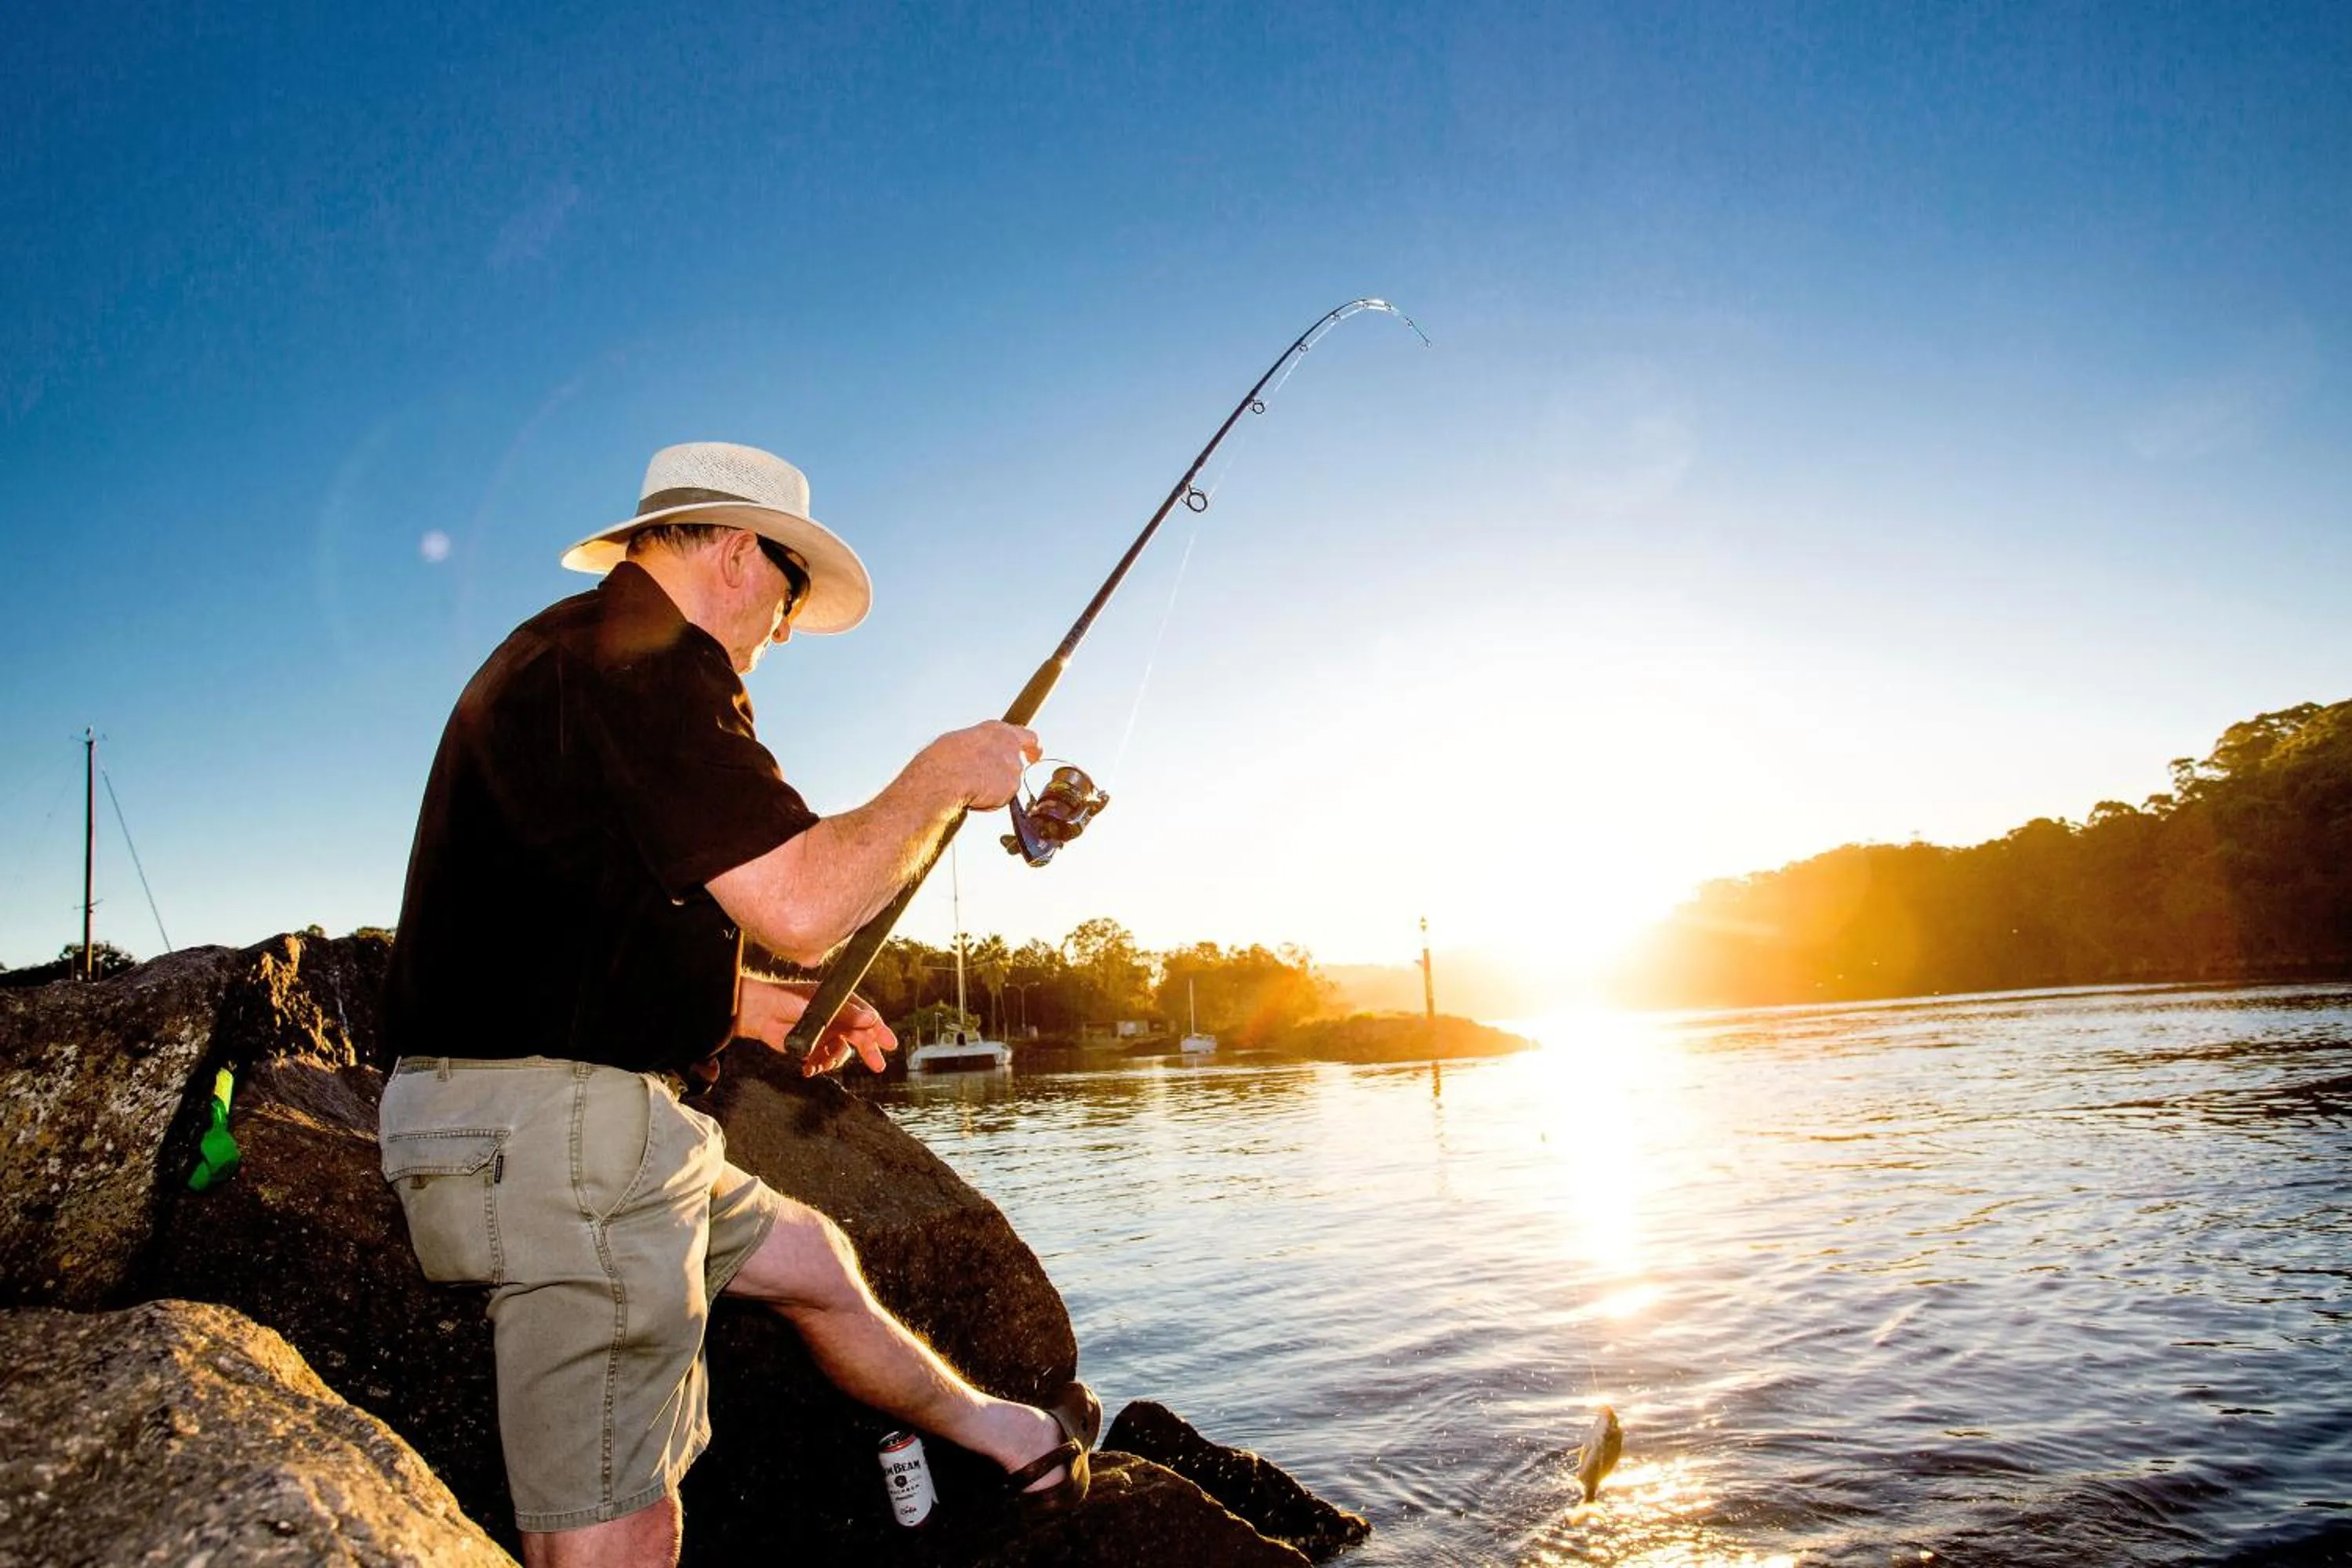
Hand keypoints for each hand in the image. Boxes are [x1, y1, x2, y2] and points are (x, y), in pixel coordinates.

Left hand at [734, 975, 897, 1075]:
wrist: (760, 1014)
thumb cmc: (787, 1000)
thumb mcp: (820, 1005)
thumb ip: (846, 1014)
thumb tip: (871, 1019)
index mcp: (842, 1002)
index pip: (867, 1018)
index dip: (879, 1031)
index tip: (889, 1044)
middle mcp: (838, 1018)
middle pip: (860, 1037)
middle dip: (868, 1052)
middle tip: (877, 1066)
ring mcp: (827, 1034)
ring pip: (842, 1053)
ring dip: (832, 1061)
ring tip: (817, 1063)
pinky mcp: (815, 1048)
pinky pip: (826, 1061)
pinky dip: (819, 1066)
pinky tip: (808, 1067)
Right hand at [924, 721, 1041, 810]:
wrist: (946, 775)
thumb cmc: (945, 758)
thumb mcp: (961, 742)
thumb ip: (979, 747)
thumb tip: (977, 756)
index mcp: (997, 730)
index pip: (1027, 736)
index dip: (1032, 748)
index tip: (1034, 755)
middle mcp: (1010, 746)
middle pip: (1017, 764)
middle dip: (1005, 775)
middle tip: (988, 782)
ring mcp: (1013, 766)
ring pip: (1008, 783)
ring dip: (994, 788)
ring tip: (969, 787)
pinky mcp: (1012, 786)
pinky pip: (1002, 798)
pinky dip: (991, 801)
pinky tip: (974, 796)